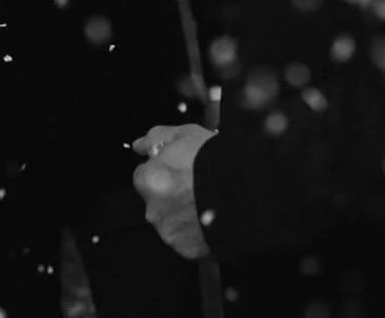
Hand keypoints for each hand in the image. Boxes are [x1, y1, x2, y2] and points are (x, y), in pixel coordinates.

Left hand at [132, 124, 216, 260]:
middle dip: (172, 195)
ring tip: (209, 202)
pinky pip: (188, 240)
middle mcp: (154, 210)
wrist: (246, 191)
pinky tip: (213, 218)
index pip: (144, 176)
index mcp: (149, 181)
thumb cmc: (215, 160)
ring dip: (184, 215)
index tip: (181, 169)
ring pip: (171, 222)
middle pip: (157, 201)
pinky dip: (197, 232)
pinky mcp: (188, 250)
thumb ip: (155, 138)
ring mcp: (171, 233)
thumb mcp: (184, 134)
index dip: (164, 170)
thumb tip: (138, 145)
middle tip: (197, 185)